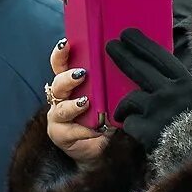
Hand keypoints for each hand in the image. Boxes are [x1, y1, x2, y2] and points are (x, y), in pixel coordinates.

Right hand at [45, 39, 107, 165]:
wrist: (103, 149)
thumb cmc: (107, 116)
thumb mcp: (112, 96)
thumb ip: (114, 83)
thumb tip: (133, 64)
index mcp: (71, 83)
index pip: (61, 64)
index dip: (61, 54)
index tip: (66, 43)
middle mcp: (61, 97)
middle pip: (58, 84)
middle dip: (68, 78)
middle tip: (82, 74)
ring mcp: (58, 117)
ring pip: (60, 108)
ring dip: (73, 105)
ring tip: (86, 102)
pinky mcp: (60, 135)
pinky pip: (70, 131)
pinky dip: (84, 130)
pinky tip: (96, 130)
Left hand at [104, 29, 191, 155]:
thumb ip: (178, 88)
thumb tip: (156, 73)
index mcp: (186, 84)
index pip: (159, 57)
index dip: (142, 44)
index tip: (127, 34)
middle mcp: (172, 93)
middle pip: (139, 69)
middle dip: (122, 55)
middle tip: (110, 45)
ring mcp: (158, 111)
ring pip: (130, 99)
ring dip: (125, 107)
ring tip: (124, 113)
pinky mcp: (147, 130)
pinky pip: (129, 123)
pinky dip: (131, 127)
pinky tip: (141, 134)